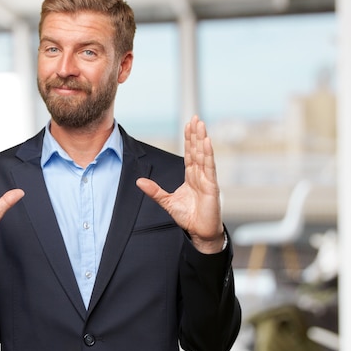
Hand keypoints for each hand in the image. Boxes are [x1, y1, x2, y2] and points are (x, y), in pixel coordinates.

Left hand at [136, 116, 224, 253]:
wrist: (200, 232)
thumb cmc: (188, 217)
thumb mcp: (167, 202)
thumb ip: (154, 190)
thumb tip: (139, 181)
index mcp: (191, 176)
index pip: (190, 153)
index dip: (189, 139)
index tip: (188, 124)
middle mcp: (200, 175)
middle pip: (197, 150)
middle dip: (196, 134)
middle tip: (195, 118)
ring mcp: (207, 179)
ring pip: (204, 155)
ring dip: (202, 139)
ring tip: (201, 124)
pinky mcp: (212, 186)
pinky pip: (209, 167)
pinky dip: (208, 154)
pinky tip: (207, 142)